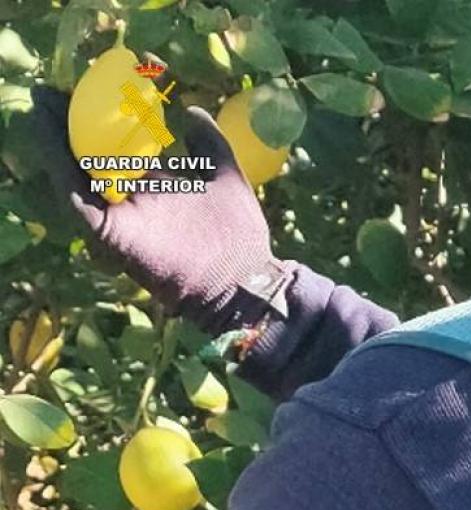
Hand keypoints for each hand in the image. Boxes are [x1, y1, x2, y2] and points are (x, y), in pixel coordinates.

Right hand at [31, 87, 290, 333]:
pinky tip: (50, 138)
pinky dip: (60, 167)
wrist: (243, 279)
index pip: (119, 144)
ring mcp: (119, 215)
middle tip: (51, 90)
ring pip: (76, 173)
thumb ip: (208, 143)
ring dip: (55, 139)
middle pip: (90, 154)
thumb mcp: (225, 175)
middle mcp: (132, 197)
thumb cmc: (238, 233)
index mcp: (154, 183)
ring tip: (42, 105)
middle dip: (68, 123)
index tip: (93, 84)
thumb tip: (190, 109)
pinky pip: (76, 198)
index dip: (104, 117)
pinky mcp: (110, 233)